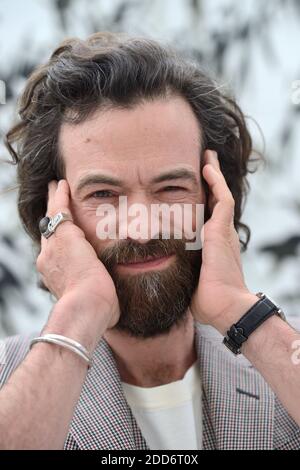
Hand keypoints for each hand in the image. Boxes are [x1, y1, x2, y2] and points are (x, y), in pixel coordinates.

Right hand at [36, 179, 119, 329]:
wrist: (86, 308)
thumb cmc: (94, 313)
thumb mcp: (94, 304)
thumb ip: (99, 298)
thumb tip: (112, 310)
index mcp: (55, 275)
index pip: (54, 254)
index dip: (57, 243)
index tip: (61, 237)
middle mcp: (48, 259)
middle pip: (48, 233)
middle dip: (51, 218)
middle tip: (52, 203)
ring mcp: (54, 247)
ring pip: (52, 218)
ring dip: (54, 203)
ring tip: (56, 188)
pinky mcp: (65, 235)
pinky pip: (60, 210)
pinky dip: (60, 196)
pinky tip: (63, 184)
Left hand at [190, 150, 256, 334]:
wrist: (224, 308)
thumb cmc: (208, 300)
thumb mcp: (190, 279)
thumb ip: (181, 271)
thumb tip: (161, 275)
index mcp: (213, 245)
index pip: (207, 217)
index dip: (202, 202)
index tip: (190, 191)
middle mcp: (220, 234)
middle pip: (215, 201)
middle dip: (209, 183)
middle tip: (203, 165)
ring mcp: (223, 231)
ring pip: (219, 195)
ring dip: (213, 176)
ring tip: (206, 157)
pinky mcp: (223, 230)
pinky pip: (221, 198)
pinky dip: (215, 182)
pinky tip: (207, 167)